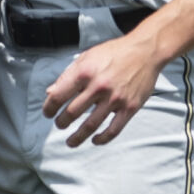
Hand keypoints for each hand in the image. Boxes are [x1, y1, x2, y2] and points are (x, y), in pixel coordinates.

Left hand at [42, 29, 163, 145]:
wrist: (145, 51)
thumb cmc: (114, 53)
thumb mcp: (87, 57)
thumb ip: (67, 75)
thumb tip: (50, 92)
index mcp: (85, 72)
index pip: (58, 96)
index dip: (49, 108)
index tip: (48, 113)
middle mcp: (99, 86)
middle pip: (72, 113)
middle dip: (62, 123)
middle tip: (60, 125)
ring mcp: (115, 99)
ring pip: (90, 126)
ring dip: (77, 137)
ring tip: (70, 142)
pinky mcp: (129, 107)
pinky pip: (113, 130)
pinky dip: (102, 139)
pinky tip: (94, 140)